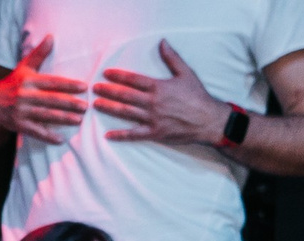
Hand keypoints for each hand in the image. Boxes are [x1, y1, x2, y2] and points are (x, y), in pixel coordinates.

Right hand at [0, 36, 88, 145]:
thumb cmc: (13, 83)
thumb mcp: (24, 67)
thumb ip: (39, 54)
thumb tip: (51, 37)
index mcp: (28, 81)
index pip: (52, 82)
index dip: (68, 85)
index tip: (84, 87)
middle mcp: (25, 96)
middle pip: (51, 100)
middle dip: (69, 103)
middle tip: (86, 106)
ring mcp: (21, 112)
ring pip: (45, 116)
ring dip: (63, 119)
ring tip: (79, 120)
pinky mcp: (19, 125)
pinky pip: (36, 132)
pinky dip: (48, 136)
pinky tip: (60, 139)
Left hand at [93, 43, 228, 145]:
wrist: (208, 120)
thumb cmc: (197, 96)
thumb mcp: (186, 73)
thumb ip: (172, 58)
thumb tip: (162, 42)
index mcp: (159, 87)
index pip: (134, 80)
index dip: (118, 76)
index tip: (106, 73)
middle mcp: (153, 103)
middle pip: (125, 96)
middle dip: (108, 91)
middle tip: (95, 88)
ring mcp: (152, 119)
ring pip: (126, 113)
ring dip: (110, 108)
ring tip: (96, 105)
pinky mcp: (155, 133)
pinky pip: (134, 134)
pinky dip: (120, 135)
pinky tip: (108, 135)